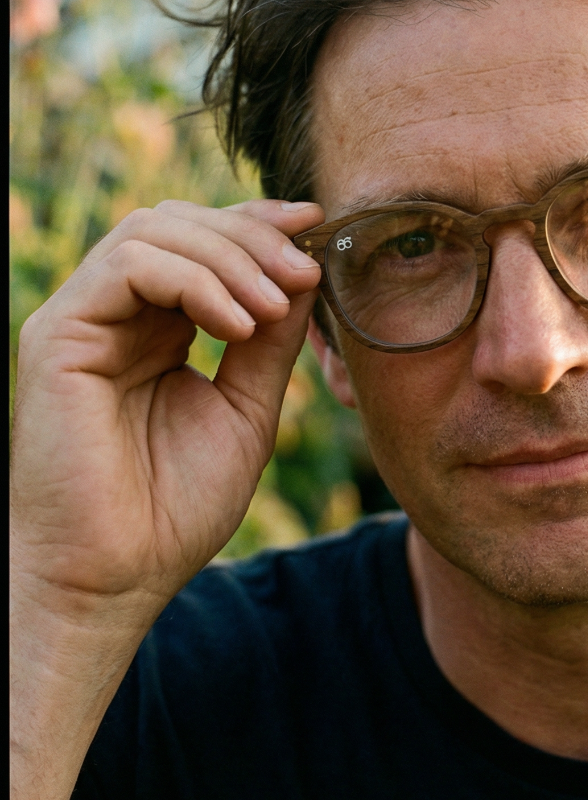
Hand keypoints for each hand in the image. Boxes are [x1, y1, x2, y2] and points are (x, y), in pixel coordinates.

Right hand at [11, 197, 324, 618]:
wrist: (116, 577)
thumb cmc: (175, 509)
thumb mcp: (246, 409)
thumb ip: (271, 341)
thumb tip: (305, 272)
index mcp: (156, 329)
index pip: (202, 243)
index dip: (259, 225)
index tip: (318, 225)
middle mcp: (115, 315)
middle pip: (179, 223)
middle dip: (251, 236)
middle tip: (305, 270)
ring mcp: (82, 320)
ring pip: (153, 231)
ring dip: (229, 257)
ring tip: (273, 308)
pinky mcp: (58, 334)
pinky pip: (128, 266)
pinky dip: (194, 281)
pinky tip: (238, 325)